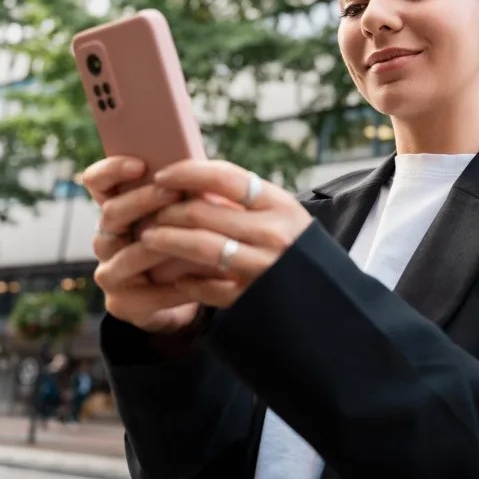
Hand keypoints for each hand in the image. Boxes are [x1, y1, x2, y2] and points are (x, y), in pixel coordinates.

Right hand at [81, 156, 200, 333]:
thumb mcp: (185, 215)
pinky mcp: (120, 303)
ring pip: (129, 254)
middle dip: (144, 200)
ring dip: (162, 244)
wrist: (182, 296)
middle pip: (111, 213)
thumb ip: (185, 195)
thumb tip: (207, 171)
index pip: (98, 182)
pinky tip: (200, 277)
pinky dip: (177, 285)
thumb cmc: (186, 244)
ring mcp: (110, 272)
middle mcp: (106, 239)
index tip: (140, 164)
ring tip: (191, 236)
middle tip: (174, 192)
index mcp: (118, 211)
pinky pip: (148, 293)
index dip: (112, 170)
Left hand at [139, 159, 313, 308]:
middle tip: (148, 213)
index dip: (187, 172)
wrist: (330, 305)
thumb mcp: (285, 219)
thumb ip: (249, 203)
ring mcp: (262, 267)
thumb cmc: (300, 253)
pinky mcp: (251, 298)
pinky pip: (206, 286)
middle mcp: (273, 234)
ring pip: (199, 246)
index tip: (162, 176)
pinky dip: (186, 281)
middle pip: (204, 211)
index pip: (225, 177)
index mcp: (281, 206)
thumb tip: (196, 184)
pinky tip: (177, 278)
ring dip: (165, 240)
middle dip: (166, 210)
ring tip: (148, 238)